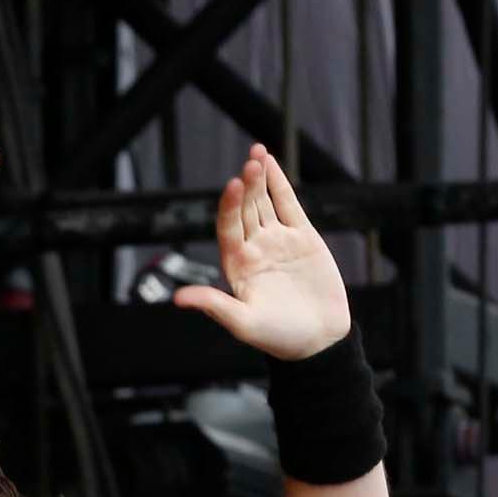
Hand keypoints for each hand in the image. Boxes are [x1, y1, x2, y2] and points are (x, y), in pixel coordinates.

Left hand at [172, 145, 350, 361]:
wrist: (319, 342)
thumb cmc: (279, 338)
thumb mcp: (244, 324)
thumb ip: (214, 306)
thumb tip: (178, 298)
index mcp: (237, 265)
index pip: (228, 227)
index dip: (230, 206)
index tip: (234, 186)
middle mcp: (254, 248)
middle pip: (246, 209)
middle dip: (247, 186)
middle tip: (250, 165)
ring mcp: (277, 240)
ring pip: (264, 202)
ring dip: (260, 178)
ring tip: (257, 154)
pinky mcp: (302, 238)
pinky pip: (288, 205)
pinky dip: (279, 184)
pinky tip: (270, 163)